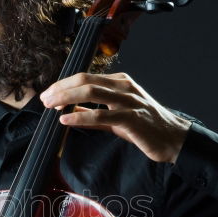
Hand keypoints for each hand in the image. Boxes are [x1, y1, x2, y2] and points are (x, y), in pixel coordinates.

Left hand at [40, 72, 190, 162]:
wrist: (174, 139)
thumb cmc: (146, 128)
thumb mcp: (116, 117)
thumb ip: (93, 114)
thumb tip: (69, 113)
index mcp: (119, 83)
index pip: (85, 77)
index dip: (64, 85)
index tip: (48, 95)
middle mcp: (124, 87)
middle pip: (85, 80)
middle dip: (61, 89)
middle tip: (44, 99)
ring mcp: (128, 101)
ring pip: (92, 92)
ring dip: (67, 98)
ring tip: (51, 107)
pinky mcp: (132, 118)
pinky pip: (102, 114)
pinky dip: (81, 116)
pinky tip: (66, 120)